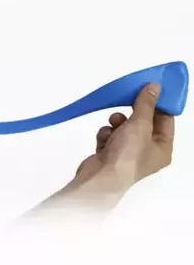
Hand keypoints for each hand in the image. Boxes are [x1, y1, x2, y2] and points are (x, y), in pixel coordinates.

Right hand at [23, 83, 174, 223]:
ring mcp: (127, 154)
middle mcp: (147, 152)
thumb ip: (146, 104)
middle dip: (132, 114)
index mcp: (162, 148)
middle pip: (143, 123)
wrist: (100, 177)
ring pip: (124, 128)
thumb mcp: (140, 124)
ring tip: (113, 123)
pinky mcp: (110, 155)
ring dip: (117, 123)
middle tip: (128, 101)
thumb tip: (154, 88)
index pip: (165, 120)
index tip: (149, 89)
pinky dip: (106, 134)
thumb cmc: (126, 155)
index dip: (158, 104)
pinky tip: (104, 138)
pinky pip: (110, 136)